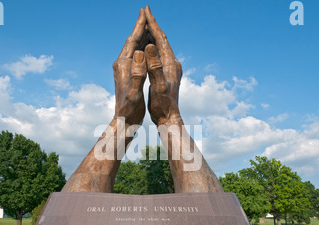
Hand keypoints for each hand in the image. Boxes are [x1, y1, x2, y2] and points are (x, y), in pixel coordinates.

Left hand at [112, 9, 147, 125]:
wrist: (123, 121)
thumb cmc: (130, 110)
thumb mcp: (135, 92)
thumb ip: (137, 73)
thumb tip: (140, 53)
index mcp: (124, 65)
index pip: (132, 40)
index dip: (139, 26)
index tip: (145, 11)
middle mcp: (121, 64)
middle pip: (132, 40)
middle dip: (140, 27)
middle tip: (147, 12)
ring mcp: (123, 69)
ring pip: (133, 47)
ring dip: (141, 36)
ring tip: (149, 25)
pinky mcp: (126, 74)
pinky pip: (135, 55)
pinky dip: (142, 47)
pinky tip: (147, 46)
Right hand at [144, 6, 182, 125]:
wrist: (169, 119)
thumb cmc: (163, 105)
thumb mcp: (158, 85)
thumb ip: (155, 66)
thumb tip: (150, 46)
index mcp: (170, 64)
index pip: (161, 38)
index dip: (153, 24)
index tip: (145, 10)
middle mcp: (173, 64)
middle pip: (162, 40)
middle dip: (153, 26)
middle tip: (145, 12)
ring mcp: (171, 69)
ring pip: (161, 47)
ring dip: (153, 36)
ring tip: (145, 26)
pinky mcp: (167, 75)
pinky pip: (159, 56)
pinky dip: (153, 48)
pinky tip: (148, 48)